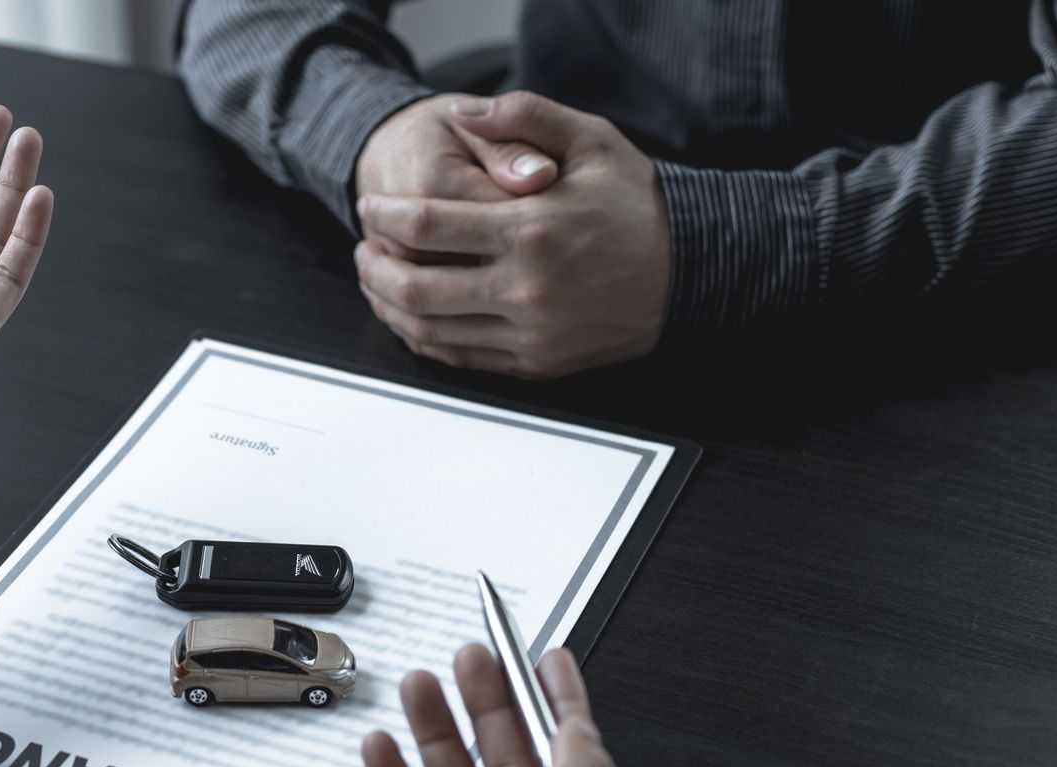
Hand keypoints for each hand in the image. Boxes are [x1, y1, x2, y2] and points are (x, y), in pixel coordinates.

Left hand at [354, 91, 669, 378]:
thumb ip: (526, 117)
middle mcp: (526, 289)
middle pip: (415, 288)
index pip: (427, 226)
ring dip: (390, 307)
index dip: (384, 216)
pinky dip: (425, 338)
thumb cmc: (639, 206)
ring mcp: (530, 333)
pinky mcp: (536, 363)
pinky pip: (461, 358)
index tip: (370, 207)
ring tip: (379, 281)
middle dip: (373, 268)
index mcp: (531, 230)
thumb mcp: (592, 141)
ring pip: (430, 331)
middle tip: (364, 250)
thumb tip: (466, 113)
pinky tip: (414, 316)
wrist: (692, 273)